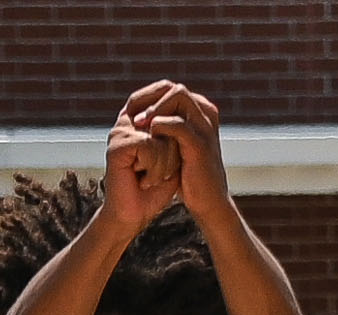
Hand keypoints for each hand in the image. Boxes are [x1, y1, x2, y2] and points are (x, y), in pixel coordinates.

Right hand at [103, 91, 182, 234]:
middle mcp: (129, 119)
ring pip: (162, 137)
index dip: (177, 137)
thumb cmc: (153, 190)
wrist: (133, 217)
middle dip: (172, 155)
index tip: (169, 163)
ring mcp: (122, 130)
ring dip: (164, 166)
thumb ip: (176, 133)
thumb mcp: (173, 156)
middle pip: (169, 123)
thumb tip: (177, 119)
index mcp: (141, 118)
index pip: (169, 108)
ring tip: (149, 178)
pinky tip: (143, 182)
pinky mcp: (118, 145)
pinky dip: (154, 170)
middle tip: (158, 174)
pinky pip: (150, 147)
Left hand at [125, 80, 230, 222]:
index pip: (172, 89)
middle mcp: (206, 113)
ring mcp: (205, 126)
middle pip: (175, 88)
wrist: (208, 203)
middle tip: (131, 112)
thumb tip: (144, 116)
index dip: (149, 95)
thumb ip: (168, 129)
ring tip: (137, 123)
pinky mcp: (200, 144)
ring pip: (178, 97)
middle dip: (150, 97)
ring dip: (154, 107)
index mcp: (202, 111)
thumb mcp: (179, 147)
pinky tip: (147, 136)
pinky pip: (178, 124)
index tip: (130, 109)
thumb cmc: (191, 177)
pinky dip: (160, 126)